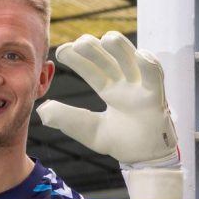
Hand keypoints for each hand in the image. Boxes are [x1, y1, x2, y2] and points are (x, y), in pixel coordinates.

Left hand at [36, 31, 182, 198]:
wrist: (143, 160)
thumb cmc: (120, 142)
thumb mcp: (89, 130)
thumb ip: (67, 119)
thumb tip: (41, 110)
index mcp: (108, 89)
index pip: (90, 69)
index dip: (77, 58)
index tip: (60, 52)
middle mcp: (124, 83)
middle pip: (108, 60)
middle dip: (95, 49)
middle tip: (80, 43)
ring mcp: (140, 87)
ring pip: (131, 60)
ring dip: (121, 48)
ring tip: (108, 38)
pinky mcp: (157, 97)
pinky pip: (155, 77)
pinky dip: (150, 65)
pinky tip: (141, 55)